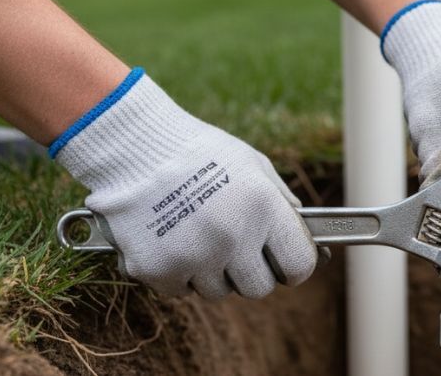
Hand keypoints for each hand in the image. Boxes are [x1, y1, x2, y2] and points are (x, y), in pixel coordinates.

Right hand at [53, 69, 318, 298]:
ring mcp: (194, 257)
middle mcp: (232, 238)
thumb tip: (307, 236)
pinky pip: (181, 290)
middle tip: (235, 245)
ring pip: (218, 292)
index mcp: (263, 208)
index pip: (300, 266)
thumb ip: (282, 203)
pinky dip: (178, 272)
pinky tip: (172, 238)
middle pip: (258, 288)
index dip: (294, 266)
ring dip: (213, 271)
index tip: (284, 261)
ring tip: (197, 233)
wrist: (133, 148)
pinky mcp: (157, 270)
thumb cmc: (201, 153)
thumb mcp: (254, 166)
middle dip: (251, 271)